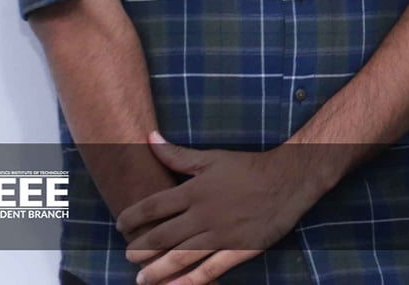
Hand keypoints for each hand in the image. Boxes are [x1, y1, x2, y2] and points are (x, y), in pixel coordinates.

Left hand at [116, 132, 330, 283]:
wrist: (287, 179)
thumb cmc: (248, 167)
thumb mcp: (212, 157)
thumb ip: (177, 154)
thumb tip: (149, 138)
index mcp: (196, 190)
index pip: (154, 206)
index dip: (133, 217)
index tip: (121, 224)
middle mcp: (204, 214)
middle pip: (162, 236)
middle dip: (140, 249)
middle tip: (127, 256)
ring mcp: (221, 234)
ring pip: (181, 257)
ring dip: (158, 270)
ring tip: (142, 279)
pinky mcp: (237, 249)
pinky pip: (209, 269)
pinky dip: (190, 280)